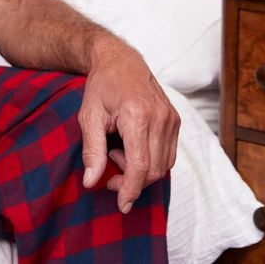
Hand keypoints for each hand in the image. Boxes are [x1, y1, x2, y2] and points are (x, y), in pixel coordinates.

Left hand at [78, 36, 179, 213]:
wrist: (119, 60)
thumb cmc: (101, 86)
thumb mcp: (88, 117)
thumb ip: (92, 151)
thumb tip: (91, 181)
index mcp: (138, 115)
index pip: (140, 166)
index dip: (131, 190)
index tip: (121, 204)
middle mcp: (160, 118)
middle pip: (154, 170)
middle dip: (132, 182)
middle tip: (108, 172)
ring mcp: (171, 119)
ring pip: (164, 165)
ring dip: (141, 171)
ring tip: (117, 153)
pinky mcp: (175, 120)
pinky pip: (169, 154)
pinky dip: (151, 161)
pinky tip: (131, 148)